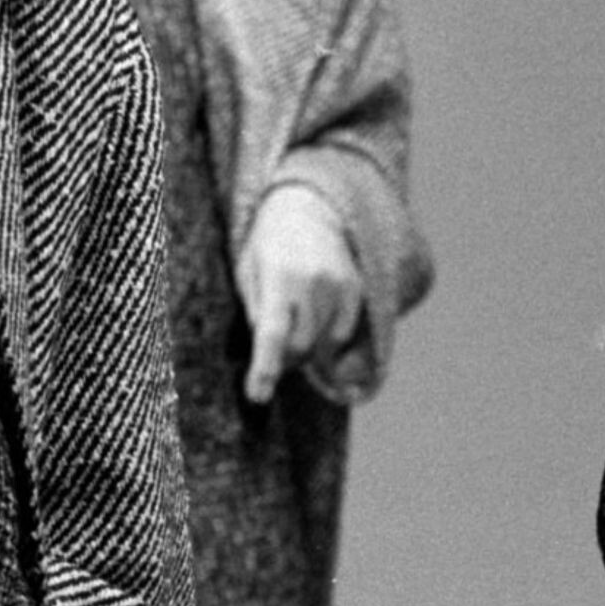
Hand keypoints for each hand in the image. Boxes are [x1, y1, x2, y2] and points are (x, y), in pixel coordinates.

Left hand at [236, 184, 365, 403]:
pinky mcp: (356, 289)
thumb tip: (268, 354)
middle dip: (285, 359)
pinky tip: (315, 319)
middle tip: (274, 354)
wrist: (308, 209)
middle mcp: (312, 280)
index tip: (257, 396)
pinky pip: (342, 334)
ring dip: (306, 348)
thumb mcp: (248, 272)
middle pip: (300, 346)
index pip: (272, 332)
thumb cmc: (267, 247)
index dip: (265, 368)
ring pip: (322, 344)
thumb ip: (256, 311)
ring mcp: (338, 285)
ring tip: (294, 326)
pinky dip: (327, 338)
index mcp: (278, 275)